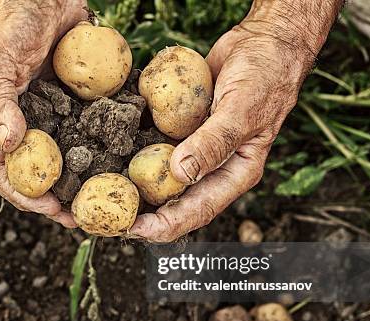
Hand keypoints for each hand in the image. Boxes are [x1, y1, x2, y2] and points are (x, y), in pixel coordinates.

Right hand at [0, 0, 86, 226]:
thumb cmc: (11, 23)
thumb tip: (9, 145)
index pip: (1, 171)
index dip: (22, 195)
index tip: (49, 208)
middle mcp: (24, 125)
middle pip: (36, 174)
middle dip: (56, 199)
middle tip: (82, 216)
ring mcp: (51, 116)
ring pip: (64, 160)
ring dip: (81, 182)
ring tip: (103, 199)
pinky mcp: (75, 104)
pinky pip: (87, 132)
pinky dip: (101, 150)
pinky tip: (121, 162)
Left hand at [130, 4, 337, 241]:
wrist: (262, 42)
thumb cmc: (265, 75)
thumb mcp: (242, 109)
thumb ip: (214, 142)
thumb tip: (180, 173)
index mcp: (234, 173)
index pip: (199, 209)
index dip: (167, 224)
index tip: (136, 230)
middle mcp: (212, 168)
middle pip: (175, 201)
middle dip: (144, 214)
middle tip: (109, 218)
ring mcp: (194, 149)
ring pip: (161, 178)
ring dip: (135, 188)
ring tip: (103, 196)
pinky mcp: (180, 131)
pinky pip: (156, 147)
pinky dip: (135, 154)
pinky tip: (110, 157)